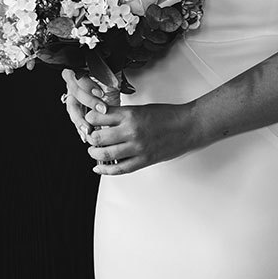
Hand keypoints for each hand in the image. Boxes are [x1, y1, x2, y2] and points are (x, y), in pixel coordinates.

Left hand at [61, 68, 200, 174]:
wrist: (188, 126)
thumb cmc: (168, 115)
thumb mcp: (142, 108)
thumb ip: (124, 115)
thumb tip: (105, 119)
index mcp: (130, 114)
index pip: (98, 116)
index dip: (90, 119)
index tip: (89, 121)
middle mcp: (131, 131)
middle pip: (98, 137)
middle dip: (90, 137)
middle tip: (90, 136)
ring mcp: (137, 148)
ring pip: (105, 154)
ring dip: (95, 153)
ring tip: (93, 151)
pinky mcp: (143, 160)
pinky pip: (120, 169)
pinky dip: (106, 170)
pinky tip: (99, 168)